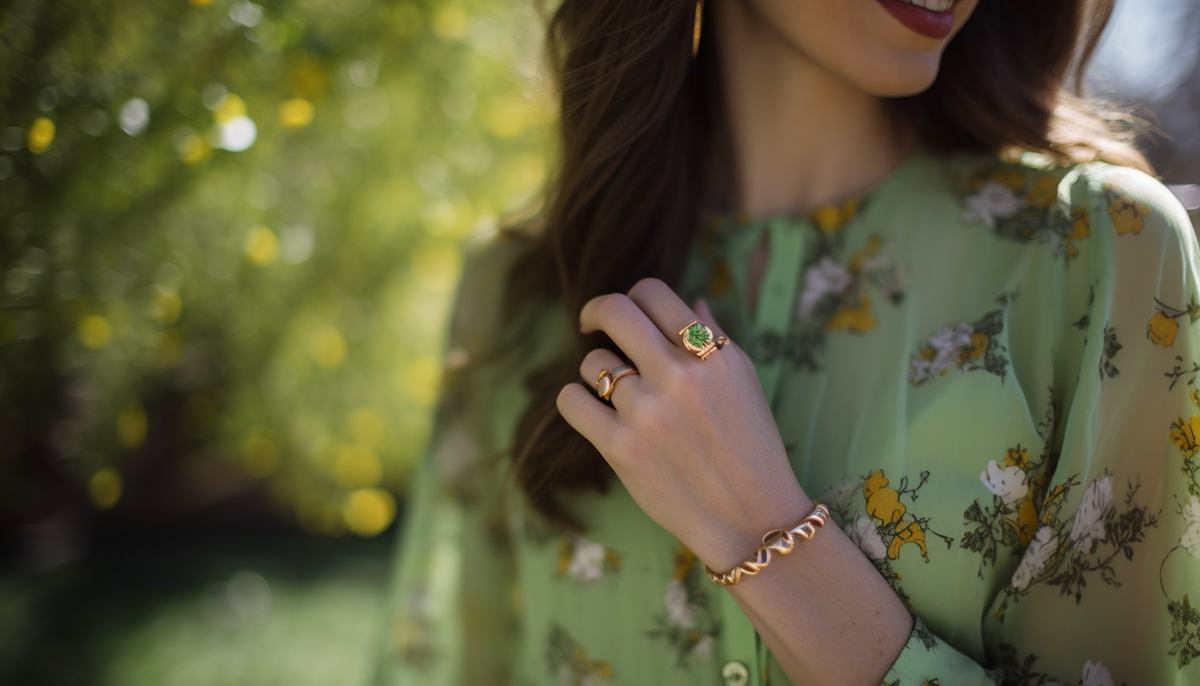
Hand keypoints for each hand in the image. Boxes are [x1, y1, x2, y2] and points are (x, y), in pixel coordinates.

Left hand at [555, 278, 811, 571]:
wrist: (750, 517)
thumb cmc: (750, 447)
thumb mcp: (744, 382)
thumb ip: (714, 337)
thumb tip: (691, 300)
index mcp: (710, 354)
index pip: (653, 292)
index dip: (633, 296)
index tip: (624, 312)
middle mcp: (678, 376)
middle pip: (614, 311)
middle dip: (595, 312)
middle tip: (590, 323)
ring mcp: (646, 412)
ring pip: (593, 362)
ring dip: (599, 372)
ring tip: (616, 395)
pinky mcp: (621, 448)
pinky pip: (572, 400)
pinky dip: (576, 400)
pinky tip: (593, 411)